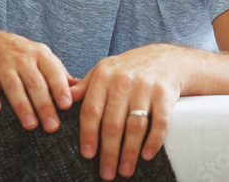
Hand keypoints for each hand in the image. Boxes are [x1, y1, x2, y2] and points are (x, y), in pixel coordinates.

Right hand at [0, 30, 74, 132]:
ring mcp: (4, 67)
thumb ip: (60, 74)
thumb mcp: (43, 58)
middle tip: (52, 126)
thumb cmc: (24, 55)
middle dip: (44, 105)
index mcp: (41, 56)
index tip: (66, 105)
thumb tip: (83, 90)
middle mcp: (23, 60)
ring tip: (30, 125)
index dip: (60, 88)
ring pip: (14, 87)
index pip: (53, 73)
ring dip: (23, 107)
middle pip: (35, 84)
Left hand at [70, 44, 184, 179]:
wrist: (166, 58)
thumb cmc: (130, 69)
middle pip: (112, 124)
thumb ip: (85, 87)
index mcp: (104, 76)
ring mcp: (145, 87)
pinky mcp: (165, 94)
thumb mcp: (105, 70)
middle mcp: (123, 80)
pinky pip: (159, 122)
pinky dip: (153, 141)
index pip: (91, 111)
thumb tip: (61, 102)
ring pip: (135, 126)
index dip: (88, 135)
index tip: (87, 155)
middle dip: (109, 152)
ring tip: (125, 171)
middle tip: (106, 174)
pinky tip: (146, 155)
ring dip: (129, 152)